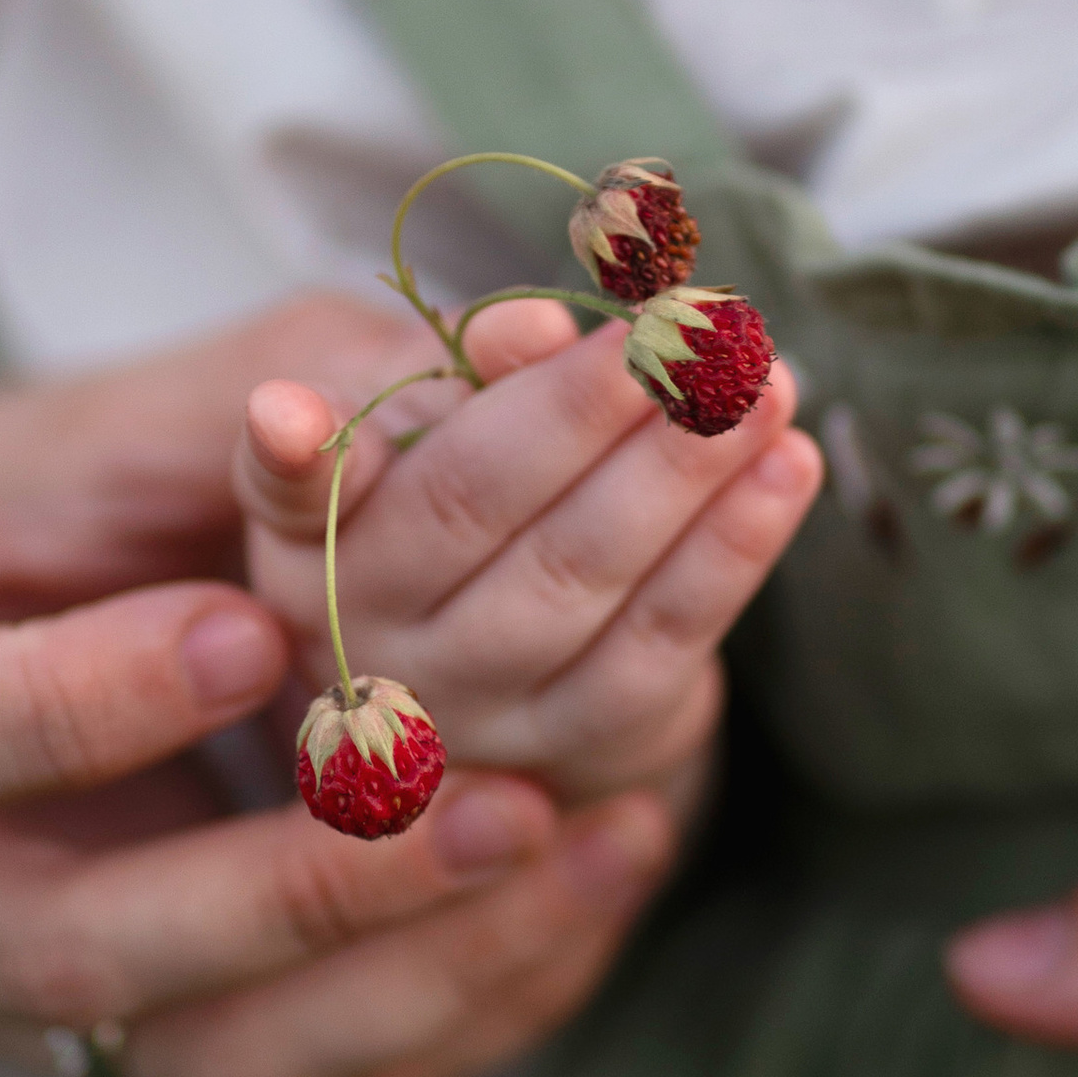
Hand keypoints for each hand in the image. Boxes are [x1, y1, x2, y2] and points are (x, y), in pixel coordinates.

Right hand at [0, 300, 678, 1076]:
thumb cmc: (27, 509)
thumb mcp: (100, 418)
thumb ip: (277, 391)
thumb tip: (512, 345)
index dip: (64, 711)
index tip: (249, 631)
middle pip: (44, 959)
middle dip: (281, 889)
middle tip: (488, 791)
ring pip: (181, 1070)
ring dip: (395, 968)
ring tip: (567, 836)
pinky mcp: (116, 1068)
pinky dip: (441, 998)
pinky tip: (572, 881)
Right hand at [240, 298, 821, 811]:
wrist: (523, 660)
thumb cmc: (472, 498)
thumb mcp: (439, 414)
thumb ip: (468, 365)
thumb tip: (534, 330)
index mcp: (303, 536)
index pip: (290, 488)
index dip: (295, 455)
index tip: (286, 407)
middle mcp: (359, 633)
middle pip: (472, 506)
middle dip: (592, 407)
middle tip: (690, 329)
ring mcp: (465, 706)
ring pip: (578, 574)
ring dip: (687, 468)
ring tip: (766, 381)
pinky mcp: (571, 747)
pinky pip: (661, 642)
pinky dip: (735, 547)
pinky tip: (790, 467)